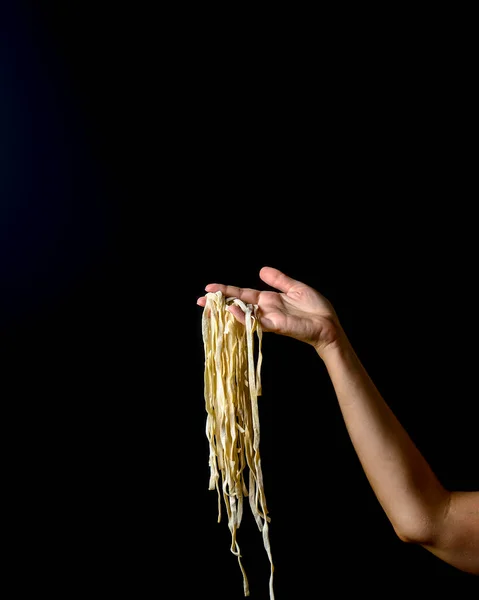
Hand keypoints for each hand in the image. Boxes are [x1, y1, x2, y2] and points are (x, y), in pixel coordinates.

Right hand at [197, 266, 341, 355]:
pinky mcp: (275, 326)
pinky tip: (231, 309)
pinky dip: (243, 316)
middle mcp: (264, 309)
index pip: (242, 294)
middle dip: (219, 302)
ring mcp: (268, 318)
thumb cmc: (315, 308)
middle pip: (237, 304)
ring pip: (242, 313)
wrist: (328, 324)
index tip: (208, 288)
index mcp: (268, 299)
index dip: (226, 290)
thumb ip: (278, 279)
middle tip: (200, 301)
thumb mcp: (294, 287)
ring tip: (209, 304)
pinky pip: (255, 321)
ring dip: (226, 308)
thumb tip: (261, 270)